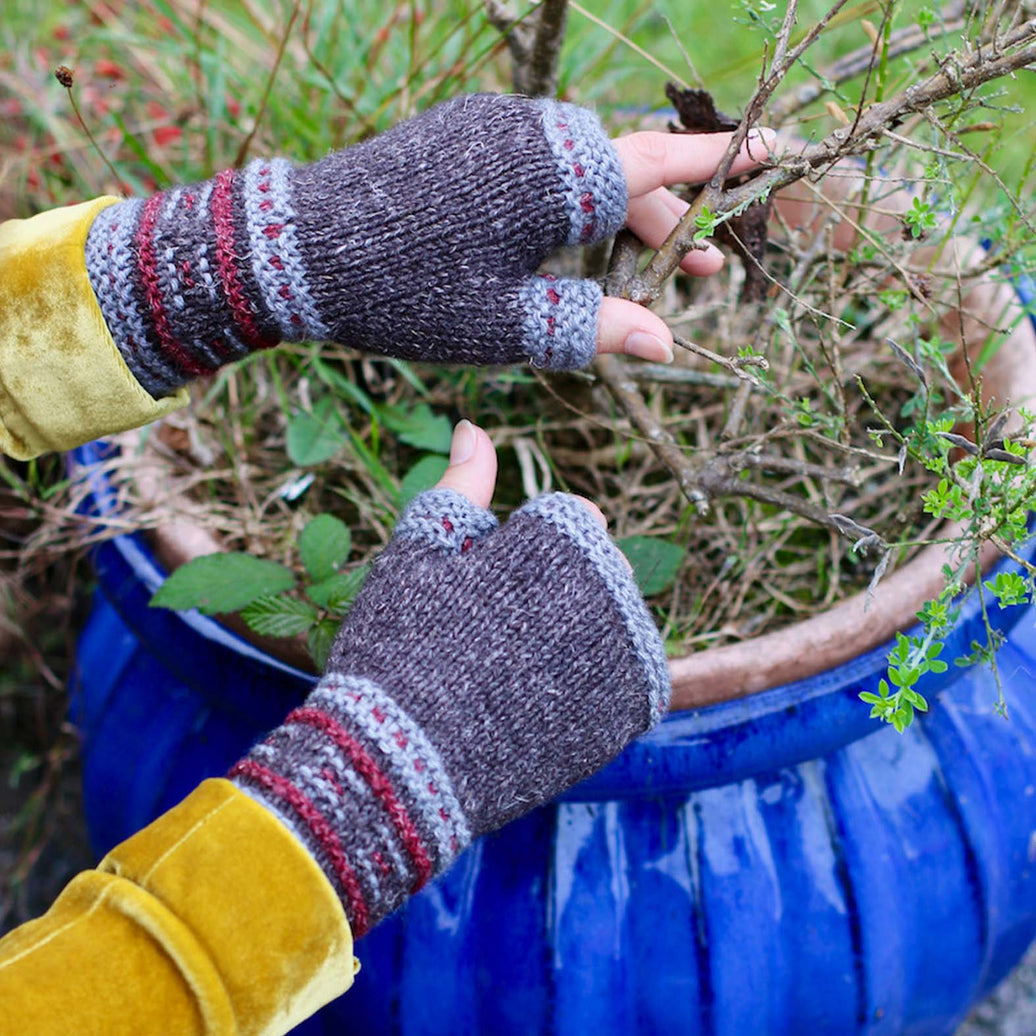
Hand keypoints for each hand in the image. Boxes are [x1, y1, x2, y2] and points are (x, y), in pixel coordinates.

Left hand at [85, 94, 772, 396]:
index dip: (726, 165)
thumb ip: (592, 327)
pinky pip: (541, 163)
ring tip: (639, 272)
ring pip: (585, 170)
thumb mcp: (506, 323)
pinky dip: (571, 203)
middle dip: (669, 222)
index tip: (780, 155)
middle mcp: (534, 135)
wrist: (296, 248)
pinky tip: (566, 248)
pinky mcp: (466, 136)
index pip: (665, 164)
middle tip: (699, 271)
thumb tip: (669, 342)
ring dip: (619, 218)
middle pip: (629, 172)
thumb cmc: (405, 292)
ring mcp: (497, 129)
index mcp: (557, 175)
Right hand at [229, 420, 668, 936]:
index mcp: (565, 536)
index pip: (571, 518)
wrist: (403, 765)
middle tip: (496, 637)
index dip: (523, 554)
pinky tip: (543, 702)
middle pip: (599, 566)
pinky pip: (627, 674)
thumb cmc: (401, 645)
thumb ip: (463, 484)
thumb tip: (476, 428)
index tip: (485, 593)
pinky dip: (596, 683)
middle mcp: (611, 585)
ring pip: (614, 619)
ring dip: (580, 634)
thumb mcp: (419, 550)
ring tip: (514, 675)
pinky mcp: (632, 711)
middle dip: (559, 588)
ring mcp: (627, 651)